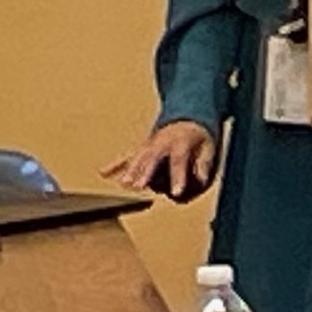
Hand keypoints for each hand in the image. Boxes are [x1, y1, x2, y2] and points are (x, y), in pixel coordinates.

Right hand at [103, 119, 217, 200]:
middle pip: (151, 158)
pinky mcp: (141, 148)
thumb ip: (204, 163)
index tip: (177, 192)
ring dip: (130, 170)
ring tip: (124, 184)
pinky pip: (127, 156)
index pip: (178, 160)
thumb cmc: (197, 135)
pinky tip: (103, 173)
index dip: (178, 177)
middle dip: (144, 172)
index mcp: (180, 142)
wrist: (186, 118)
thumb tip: (201, 178)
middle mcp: (161, 142)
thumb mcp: (208, 147)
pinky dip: (114, 164)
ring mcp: (149, 144)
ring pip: (137, 157)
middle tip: (138, 185)